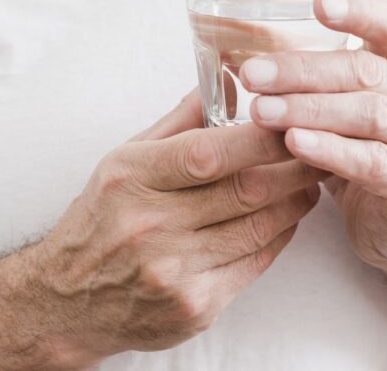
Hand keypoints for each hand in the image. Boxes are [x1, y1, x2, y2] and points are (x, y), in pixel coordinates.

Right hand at [25, 91, 326, 365]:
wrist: (66, 302)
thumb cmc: (100, 219)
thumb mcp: (124, 159)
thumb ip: (179, 121)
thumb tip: (227, 79)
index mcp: (132, 178)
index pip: (207, 153)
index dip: (260, 138)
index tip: (292, 120)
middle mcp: (150, 225)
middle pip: (243, 191)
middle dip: (292, 167)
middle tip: (320, 148)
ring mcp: (173, 271)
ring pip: (257, 228)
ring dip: (294, 201)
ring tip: (311, 180)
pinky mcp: (194, 307)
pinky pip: (253, 264)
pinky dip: (279, 236)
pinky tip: (287, 217)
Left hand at [239, 0, 386, 273]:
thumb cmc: (359, 154)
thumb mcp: (335, 110)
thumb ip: (303, 81)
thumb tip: (230, 51)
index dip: (360, 10)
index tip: (318, 2)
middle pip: (366, 70)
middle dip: (304, 69)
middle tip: (252, 74)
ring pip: (369, 114)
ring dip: (310, 109)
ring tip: (261, 111)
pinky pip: (373, 162)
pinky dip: (331, 151)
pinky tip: (295, 144)